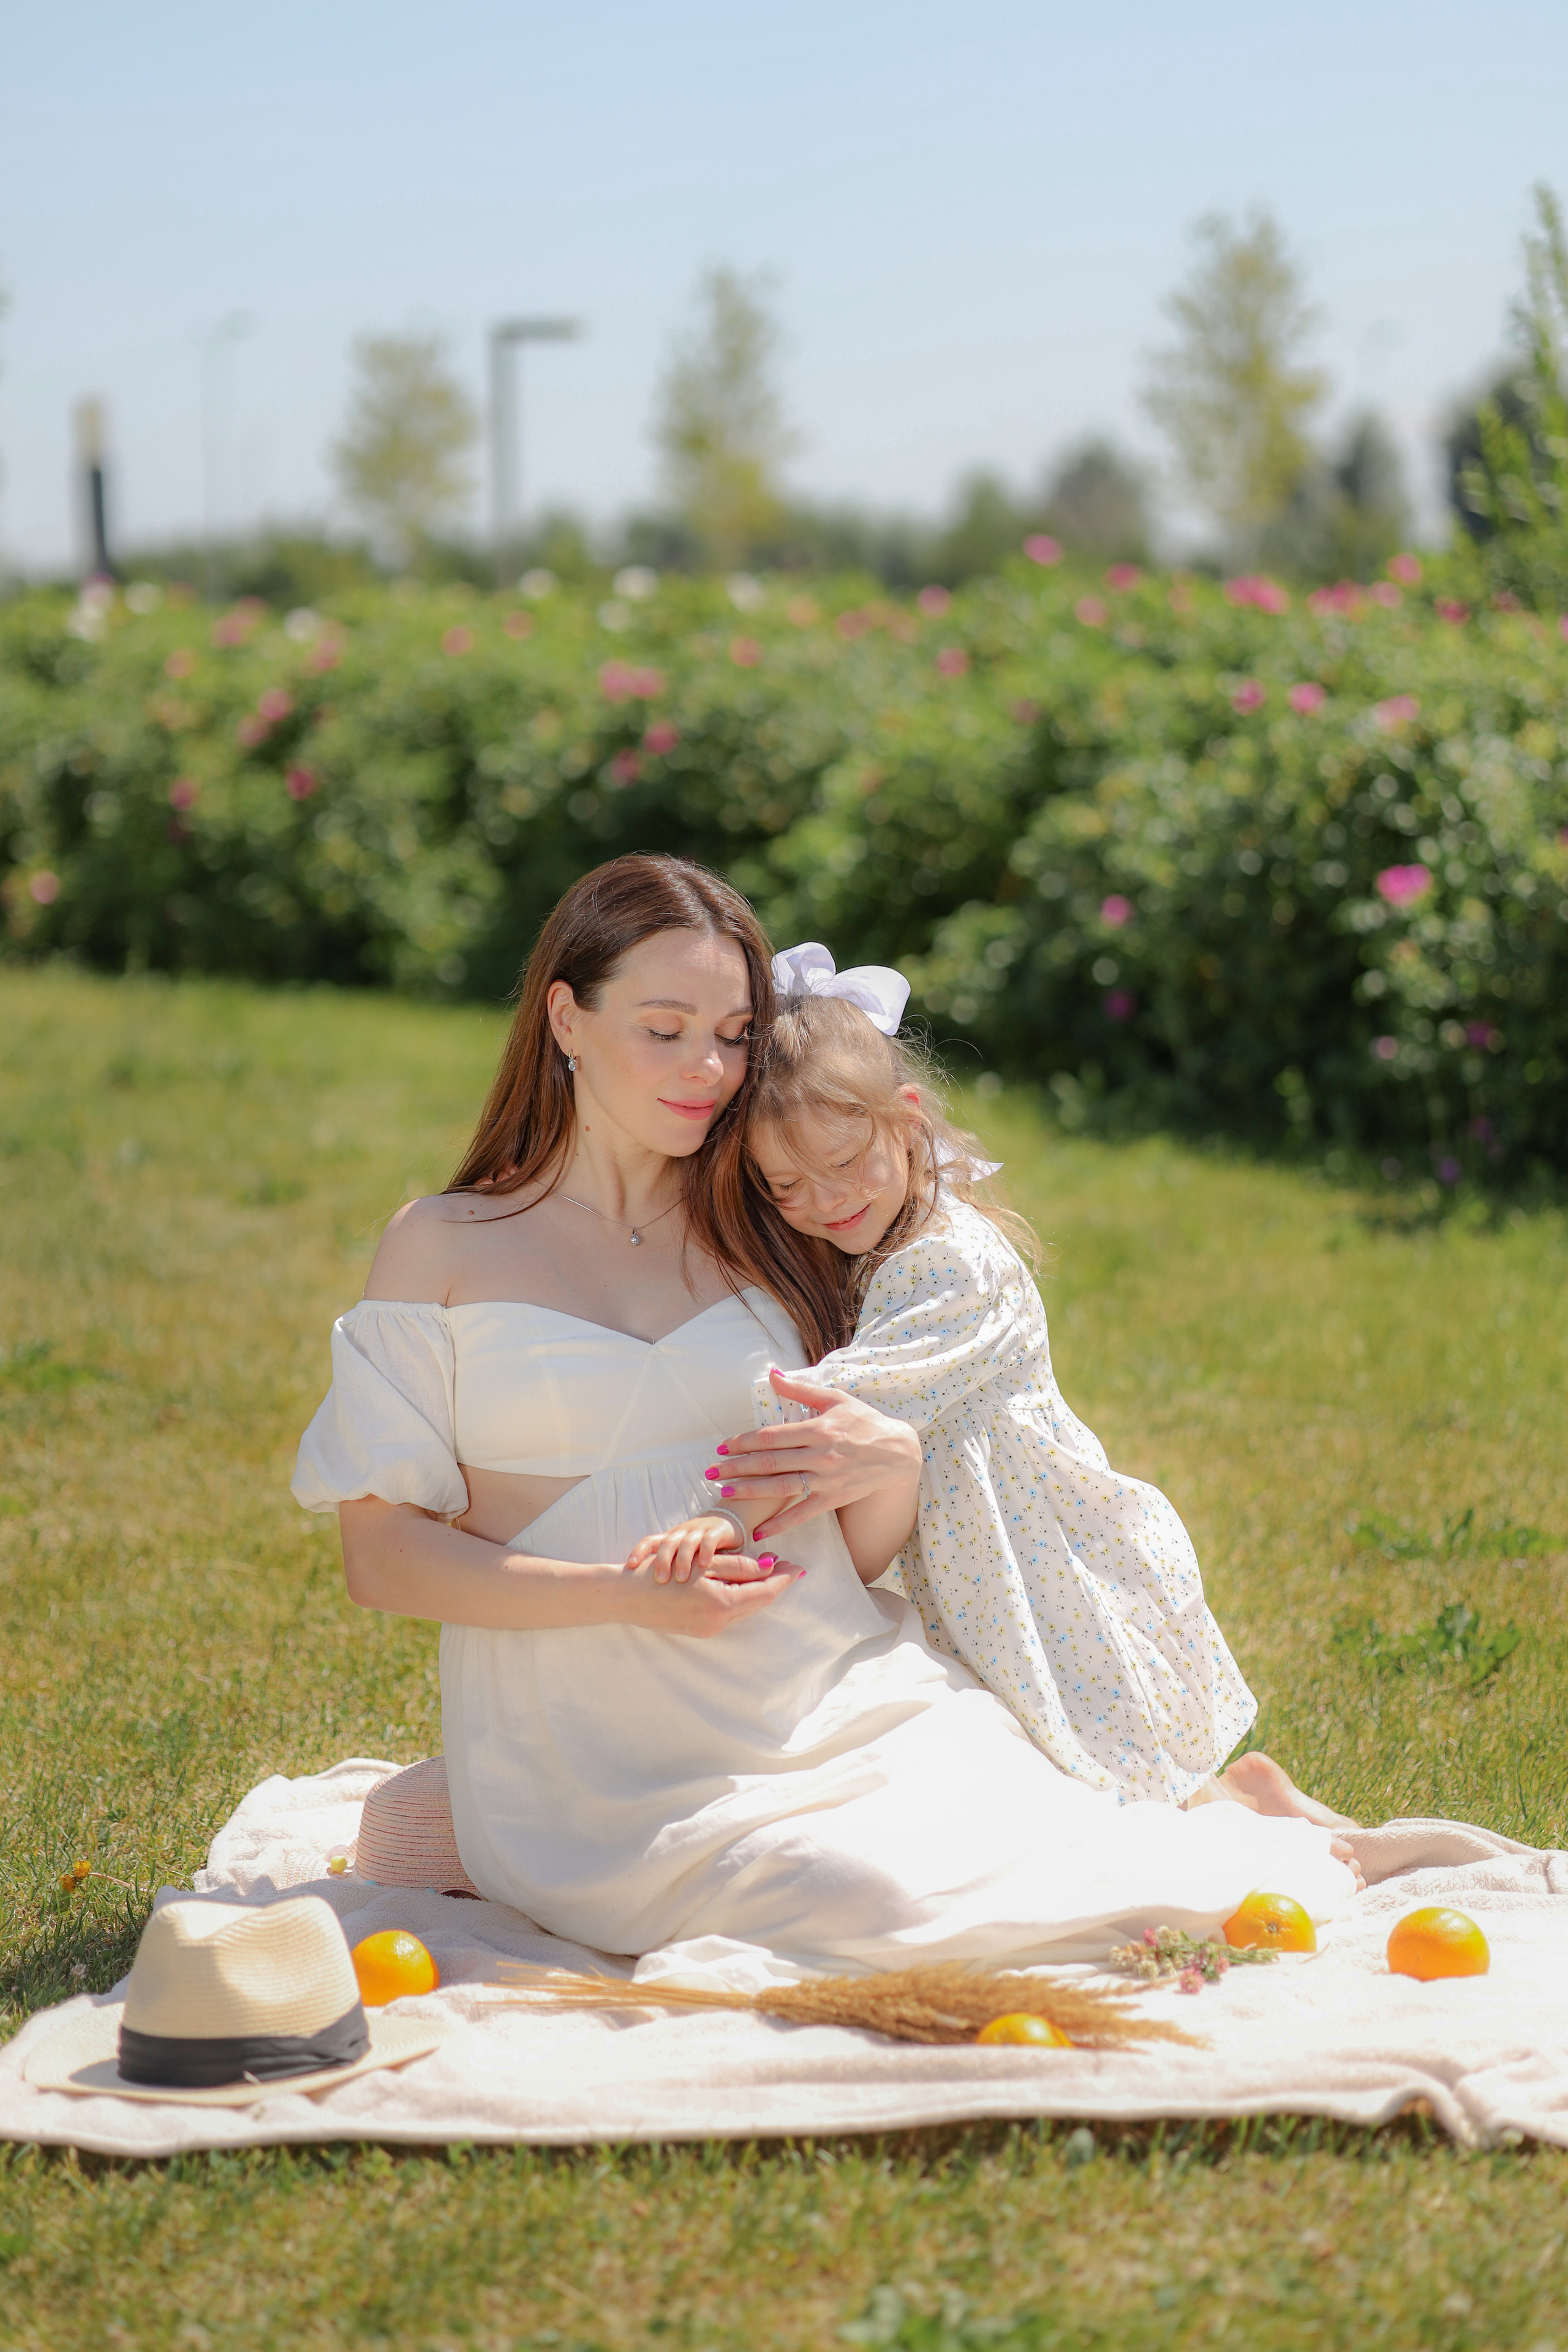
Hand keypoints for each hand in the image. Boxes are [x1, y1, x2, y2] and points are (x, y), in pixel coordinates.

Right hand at [618, 1547, 802, 1637]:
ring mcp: (708, 1630)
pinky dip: (738, 1598)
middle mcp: (719, 1623)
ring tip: (766, 1570)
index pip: (765, 1592)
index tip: (798, 1566)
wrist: (624, 1596)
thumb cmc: (661, 1572)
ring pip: (743, 1609)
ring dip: (755, 1591)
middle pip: (757, 1603)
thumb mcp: (702, 1563)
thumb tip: (769, 1567)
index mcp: (722, 1605)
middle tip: (786, 1565)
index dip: (783, 1578)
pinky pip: (727, 1614)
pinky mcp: (698, 1630)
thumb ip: (739, 1566)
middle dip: (773, 1584)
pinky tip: (739, 1583)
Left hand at [625, 1514, 747, 1585]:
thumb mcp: (682, 1555)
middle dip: (662, 1561)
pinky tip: (704, 1565)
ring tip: (681, 1578)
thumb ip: (669, 1567)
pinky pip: (710, 1539)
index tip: (630, 1566)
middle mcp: (682, 1533)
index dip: (639, 1551)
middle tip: (661, 1580)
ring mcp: (699, 1531)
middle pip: (667, 1543)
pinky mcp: (716, 1531)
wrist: (727, 1524)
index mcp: (670, 1538)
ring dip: (682, 1560)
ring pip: (686, 1542)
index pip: (650, 1541)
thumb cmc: (700, 1547)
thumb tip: (645, 1590)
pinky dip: (706, 1551)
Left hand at [706, 1368, 922, 1541]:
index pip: (772, 1437)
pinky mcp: (833, 1498)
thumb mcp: (834, 1399)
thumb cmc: (863, 1422)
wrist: (897, 1452)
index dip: (744, 1442)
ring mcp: (826, 1479)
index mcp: (817, 1429)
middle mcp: (819, 1455)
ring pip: (781, 1487)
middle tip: (712, 1473)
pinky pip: (802, 1514)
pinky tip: (760, 1531)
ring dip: (750, 1492)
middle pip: (771, 1463)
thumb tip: (773, 1374)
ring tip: (725, 1494)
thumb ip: (800, 1390)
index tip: (723, 1447)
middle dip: (738, 1468)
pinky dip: (781, 1524)